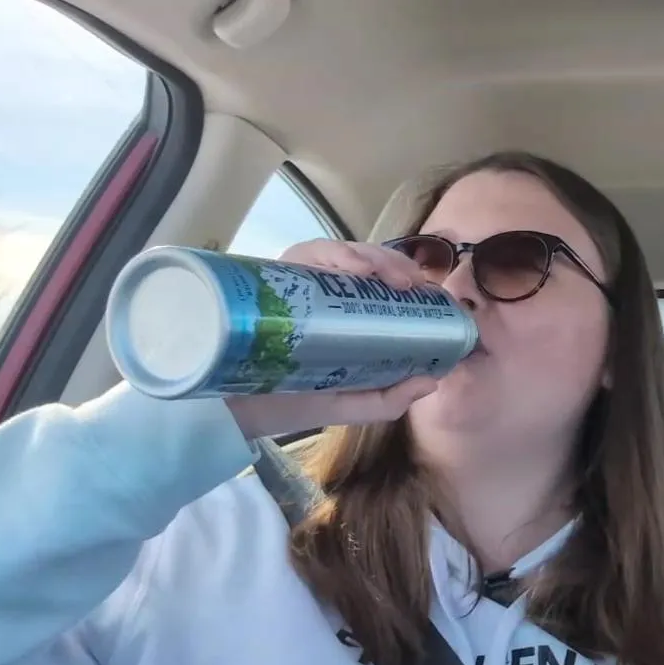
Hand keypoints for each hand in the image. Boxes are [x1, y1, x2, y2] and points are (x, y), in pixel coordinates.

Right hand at [224, 239, 439, 438]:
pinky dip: (337, 254)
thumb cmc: (287, 404)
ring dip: (373, 257)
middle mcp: (319, 293)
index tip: (430, 293)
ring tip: (394, 277)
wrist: (231, 412)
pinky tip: (357, 268)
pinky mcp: (274, 275)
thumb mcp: (346, 405)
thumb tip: (431, 381)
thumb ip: (387, 399)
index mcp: (339, 316)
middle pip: (362, 262)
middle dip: (394, 264)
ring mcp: (296, 281)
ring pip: (340, 251)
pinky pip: (308, 253)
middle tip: (415, 283)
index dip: (404, 279)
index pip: (376, 283)